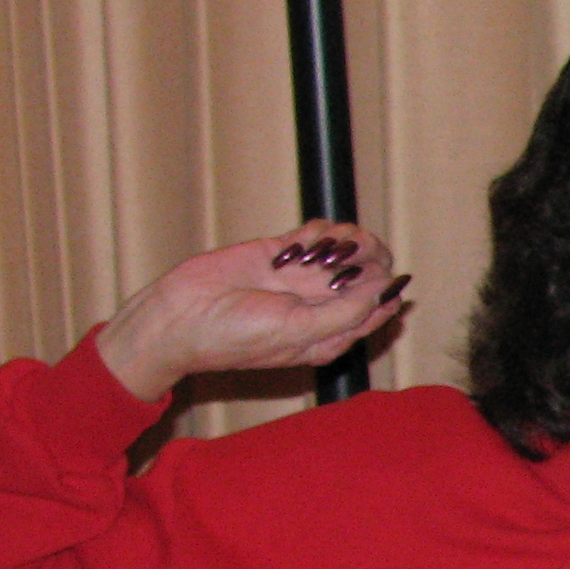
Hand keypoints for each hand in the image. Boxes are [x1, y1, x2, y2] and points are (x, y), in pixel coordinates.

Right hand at [94, 221, 409, 398]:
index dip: (389, 289)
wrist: (180, 317)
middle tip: (350, 253)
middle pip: (370, 274)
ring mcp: (303, 278)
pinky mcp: (282, 253)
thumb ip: (345, 314)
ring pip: (349, 250)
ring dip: (348, 240)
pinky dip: (322, 231)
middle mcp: (322, 307)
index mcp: (331, 336)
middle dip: (370, 258)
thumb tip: (385, 291)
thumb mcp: (297, 333)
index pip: (380, 308)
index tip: (385, 276)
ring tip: (327, 244)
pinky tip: (307, 239)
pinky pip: (318, 235)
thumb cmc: (235, 338)